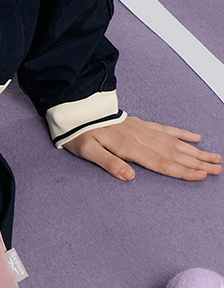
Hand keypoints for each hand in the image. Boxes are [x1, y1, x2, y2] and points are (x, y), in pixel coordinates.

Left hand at [65, 117, 222, 181]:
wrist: (77, 110)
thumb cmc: (80, 134)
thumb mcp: (88, 151)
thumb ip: (109, 163)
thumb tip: (130, 177)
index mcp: (130, 147)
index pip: (162, 163)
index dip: (183, 171)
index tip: (202, 175)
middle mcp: (142, 138)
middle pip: (175, 154)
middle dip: (198, 162)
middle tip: (219, 169)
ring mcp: (143, 130)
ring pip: (175, 142)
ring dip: (196, 151)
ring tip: (215, 157)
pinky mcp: (141, 124)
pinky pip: (166, 129)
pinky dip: (182, 133)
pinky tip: (196, 138)